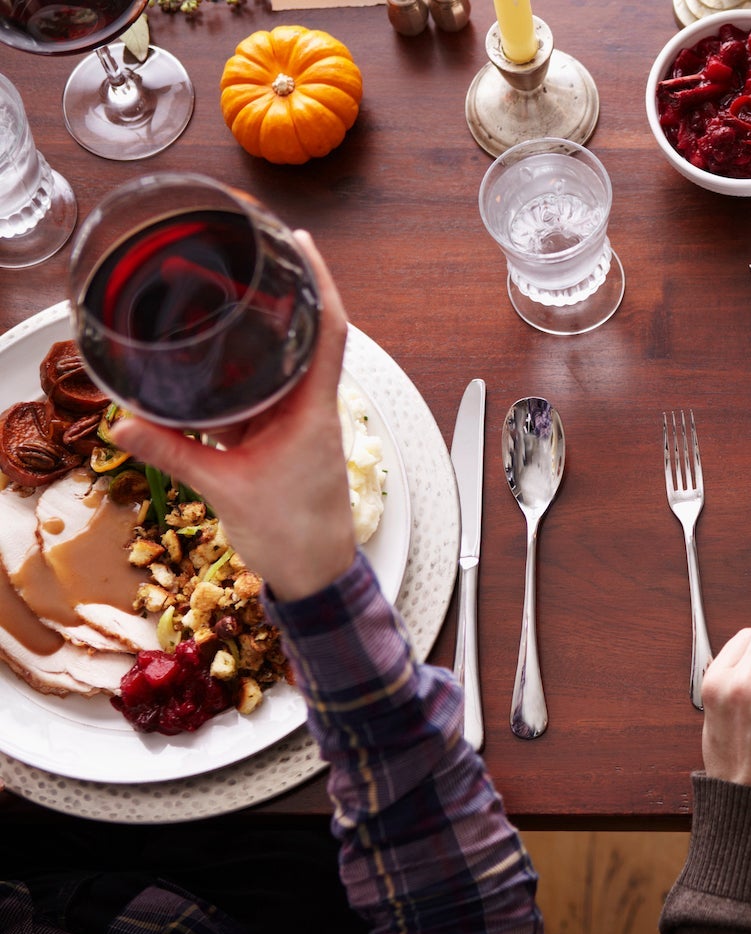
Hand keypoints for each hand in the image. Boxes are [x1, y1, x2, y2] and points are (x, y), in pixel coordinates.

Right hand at [110, 231, 355, 601]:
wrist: (316, 573)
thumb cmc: (293, 534)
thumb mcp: (225, 488)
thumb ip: (173, 453)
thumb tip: (124, 423)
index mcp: (314, 410)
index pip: (330, 331)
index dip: (319, 284)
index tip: (303, 246)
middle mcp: (313, 408)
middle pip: (305, 336)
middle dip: (280, 297)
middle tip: (250, 260)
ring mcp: (300, 421)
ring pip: (283, 364)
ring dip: (260, 336)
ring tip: (227, 299)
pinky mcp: (284, 438)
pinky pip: (265, 394)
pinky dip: (244, 375)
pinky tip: (217, 362)